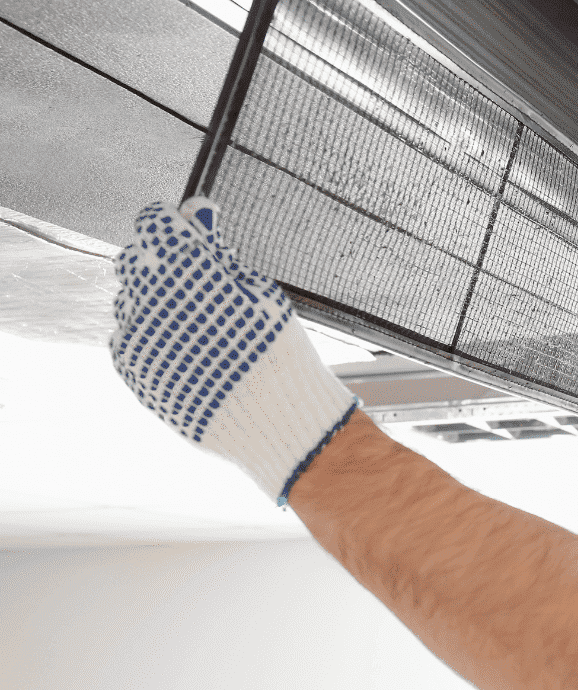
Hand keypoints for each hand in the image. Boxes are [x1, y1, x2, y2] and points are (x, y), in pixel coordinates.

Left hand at [110, 197, 359, 504]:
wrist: (276, 421)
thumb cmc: (278, 352)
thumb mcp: (260, 290)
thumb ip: (216, 249)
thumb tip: (194, 211)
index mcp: (184, 268)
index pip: (155, 222)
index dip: (179, 224)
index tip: (198, 234)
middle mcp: (148, 297)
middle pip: (137, 258)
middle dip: (164, 262)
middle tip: (203, 284)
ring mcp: (136, 336)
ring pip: (131, 299)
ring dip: (158, 302)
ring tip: (203, 327)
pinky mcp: (132, 368)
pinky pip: (131, 336)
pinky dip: (155, 336)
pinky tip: (192, 351)